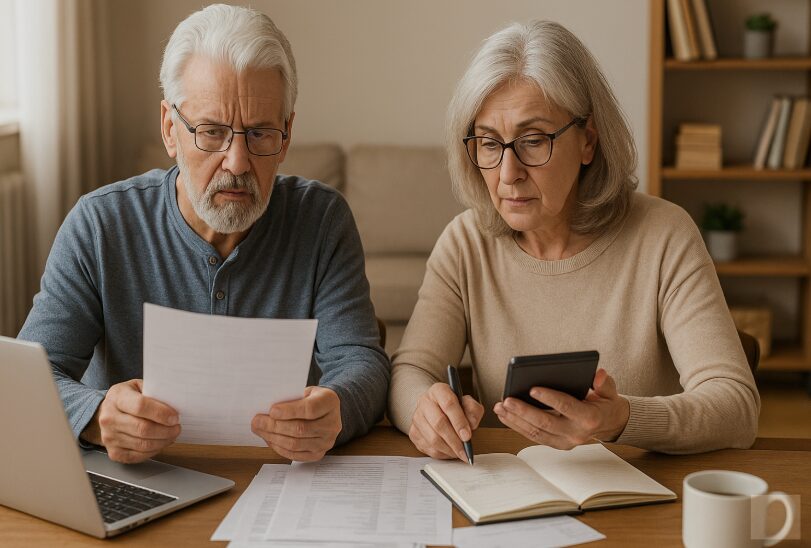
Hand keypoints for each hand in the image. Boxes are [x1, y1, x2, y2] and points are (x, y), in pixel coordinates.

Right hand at [80, 379, 180, 463]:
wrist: (105, 413)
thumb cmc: (126, 398)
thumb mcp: (138, 386)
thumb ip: (154, 392)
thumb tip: (175, 402)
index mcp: (117, 397)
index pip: (140, 406)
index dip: (161, 413)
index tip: (175, 417)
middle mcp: (109, 418)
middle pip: (143, 428)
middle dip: (166, 430)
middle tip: (177, 427)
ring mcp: (109, 437)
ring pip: (142, 444)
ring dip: (162, 441)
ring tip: (172, 435)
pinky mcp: (113, 452)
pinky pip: (138, 456)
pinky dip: (153, 451)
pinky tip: (160, 443)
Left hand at [251, 386, 341, 460]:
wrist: (326, 410)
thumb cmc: (312, 398)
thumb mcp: (305, 391)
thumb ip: (291, 398)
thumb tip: (267, 410)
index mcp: (330, 402)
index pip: (310, 409)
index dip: (289, 411)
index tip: (272, 410)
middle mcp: (332, 424)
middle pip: (300, 429)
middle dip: (274, 426)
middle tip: (257, 421)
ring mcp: (327, 441)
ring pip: (296, 444)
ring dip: (273, 438)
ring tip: (260, 430)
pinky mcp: (318, 453)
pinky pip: (295, 455)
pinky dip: (279, 448)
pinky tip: (269, 439)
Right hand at [409, 382, 483, 460]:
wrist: (437, 409)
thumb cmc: (455, 407)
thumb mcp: (468, 404)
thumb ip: (473, 410)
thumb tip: (472, 424)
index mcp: (439, 390)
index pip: (448, 404)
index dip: (459, 422)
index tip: (468, 436)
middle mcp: (424, 402)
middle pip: (439, 423)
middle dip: (454, 440)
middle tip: (465, 451)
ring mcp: (417, 418)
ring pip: (433, 439)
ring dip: (449, 449)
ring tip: (461, 453)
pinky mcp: (413, 433)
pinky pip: (428, 448)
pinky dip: (442, 453)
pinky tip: (451, 451)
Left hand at [493, 368, 629, 449]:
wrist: (609, 424)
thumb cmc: (605, 403)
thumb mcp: (609, 390)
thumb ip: (604, 383)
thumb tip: (597, 374)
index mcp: (589, 418)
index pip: (566, 406)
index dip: (549, 398)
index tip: (532, 389)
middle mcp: (576, 433)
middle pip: (545, 423)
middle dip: (524, 411)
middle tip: (507, 400)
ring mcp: (565, 442)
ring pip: (536, 432)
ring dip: (515, 420)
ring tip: (500, 407)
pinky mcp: (557, 444)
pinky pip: (534, 436)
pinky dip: (518, 426)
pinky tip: (505, 415)